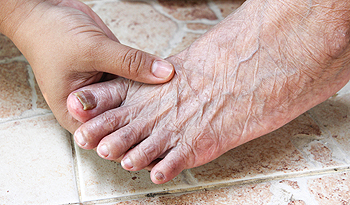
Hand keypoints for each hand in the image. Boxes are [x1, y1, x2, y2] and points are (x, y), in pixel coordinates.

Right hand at [0, 0, 173, 132]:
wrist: (46, 11)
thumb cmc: (54, 35)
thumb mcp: (94, 50)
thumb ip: (130, 63)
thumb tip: (165, 73)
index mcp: (76, 113)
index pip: (108, 139)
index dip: (134, 145)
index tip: (161, 148)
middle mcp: (92, 107)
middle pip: (122, 125)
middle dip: (147, 128)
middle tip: (177, 132)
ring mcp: (104, 91)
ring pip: (131, 103)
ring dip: (151, 106)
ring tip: (179, 114)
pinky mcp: (112, 75)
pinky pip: (133, 84)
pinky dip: (147, 83)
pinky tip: (169, 87)